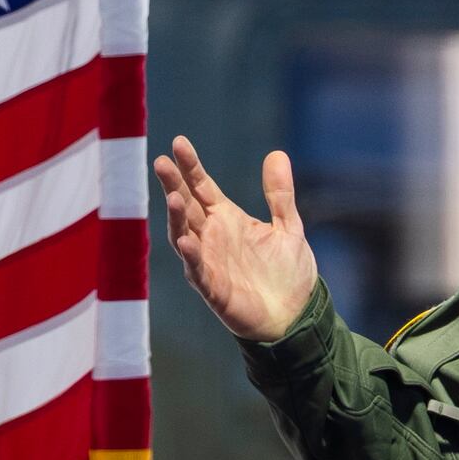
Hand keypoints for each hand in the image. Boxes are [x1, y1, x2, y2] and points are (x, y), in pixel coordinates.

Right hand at [156, 135, 322, 345]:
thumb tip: (277, 153)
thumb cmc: (288, 275)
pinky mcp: (213, 289)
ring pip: (184, 235)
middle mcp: (212, 237)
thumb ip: (280, 194)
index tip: (179, 142)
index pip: (201, 186)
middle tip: (161, 162)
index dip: (190, 166)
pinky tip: (185, 241)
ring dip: (176, 218)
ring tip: (173, 197)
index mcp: (227, 219)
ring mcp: (209, 262)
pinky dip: (190, 256)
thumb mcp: (289, 227)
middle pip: (186, 205)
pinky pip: (197, 270)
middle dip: (173, 185)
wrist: (297, 317)